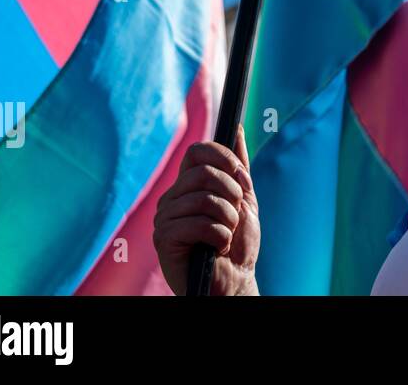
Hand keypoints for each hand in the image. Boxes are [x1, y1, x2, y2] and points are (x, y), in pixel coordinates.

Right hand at [153, 125, 259, 295]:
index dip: (224, 159)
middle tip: (236, 215)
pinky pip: (198, 224)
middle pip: (203, 174)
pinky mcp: (163, 239)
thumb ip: (238, 165)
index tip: (242, 179)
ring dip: (228, 219)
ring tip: (227, 234)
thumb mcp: (243, 198)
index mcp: (188, 185)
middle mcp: (172, 198)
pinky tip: (218, 247)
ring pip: (204, 199)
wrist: (235, 280)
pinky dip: (220, 236)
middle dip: (232, 194)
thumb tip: (236, 128)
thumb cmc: (237, 242)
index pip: (197, 151)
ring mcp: (164, 218)